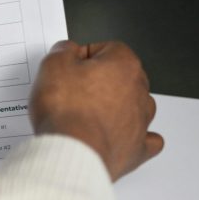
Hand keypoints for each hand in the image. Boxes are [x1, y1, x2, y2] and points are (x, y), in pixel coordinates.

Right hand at [30, 40, 163, 180]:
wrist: (72, 151)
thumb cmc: (67, 111)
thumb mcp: (53, 65)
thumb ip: (63, 51)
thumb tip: (68, 50)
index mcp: (124, 65)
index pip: (108, 49)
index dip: (84, 56)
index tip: (69, 67)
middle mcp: (139, 91)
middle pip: (122, 77)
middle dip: (99, 81)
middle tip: (71, 91)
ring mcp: (142, 121)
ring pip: (135, 105)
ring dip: (115, 106)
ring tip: (86, 115)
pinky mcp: (138, 148)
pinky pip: (145, 138)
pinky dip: (134, 136)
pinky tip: (118, 135)